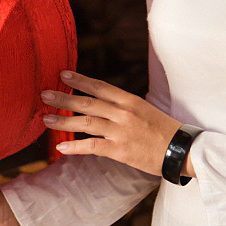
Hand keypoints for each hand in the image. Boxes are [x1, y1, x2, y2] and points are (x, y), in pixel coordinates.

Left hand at [42, 70, 186, 176]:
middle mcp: (123, 113)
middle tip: (45, 94)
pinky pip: (93, 146)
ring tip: (46, 119)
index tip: (62, 74)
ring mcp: (121, 131)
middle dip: (64, 98)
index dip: (80, 80)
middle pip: (88, 102)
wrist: (181, 149)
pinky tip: (61, 147)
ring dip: (64, 120)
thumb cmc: (162, 129)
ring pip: (87, 122)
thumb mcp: (144, 109)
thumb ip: (122, 106)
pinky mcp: (120, 151)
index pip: (99, 86)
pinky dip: (75, 146)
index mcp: (129, 100)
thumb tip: (102, 102)